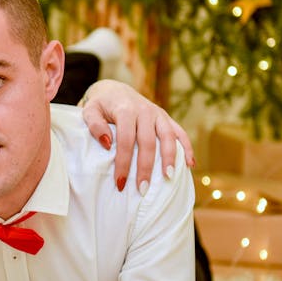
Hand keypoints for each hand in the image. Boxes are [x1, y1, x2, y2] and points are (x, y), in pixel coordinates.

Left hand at [80, 79, 195, 192]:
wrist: (114, 91)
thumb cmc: (100, 107)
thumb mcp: (89, 111)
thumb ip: (94, 125)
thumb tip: (107, 143)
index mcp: (126, 110)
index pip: (126, 140)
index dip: (123, 163)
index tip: (120, 183)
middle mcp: (145, 111)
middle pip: (148, 142)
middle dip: (146, 167)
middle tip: (142, 189)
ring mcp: (158, 114)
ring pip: (168, 137)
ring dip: (170, 158)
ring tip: (169, 177)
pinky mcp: (166, 118)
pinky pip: (180, 132)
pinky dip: (187, 147)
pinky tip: (191, 164)